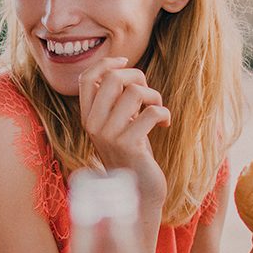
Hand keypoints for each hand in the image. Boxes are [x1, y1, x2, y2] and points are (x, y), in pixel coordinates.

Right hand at [78, 57, 170, 203]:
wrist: (138, 190)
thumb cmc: (132, 152)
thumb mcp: (118, 123)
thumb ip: (115, 101)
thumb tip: (124, 67)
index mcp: (87, 117)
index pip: (87, 78)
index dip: (108, 63)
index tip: (126, 63)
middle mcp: (93, 124)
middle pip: (113, 78)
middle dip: (138, 77)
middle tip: (148, 94)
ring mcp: (108, 135)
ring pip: (134, 91)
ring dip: (154, 96)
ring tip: (158, 109)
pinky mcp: (128, 145)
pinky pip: (151, 111)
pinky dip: (164, 113)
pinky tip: (165, 123)